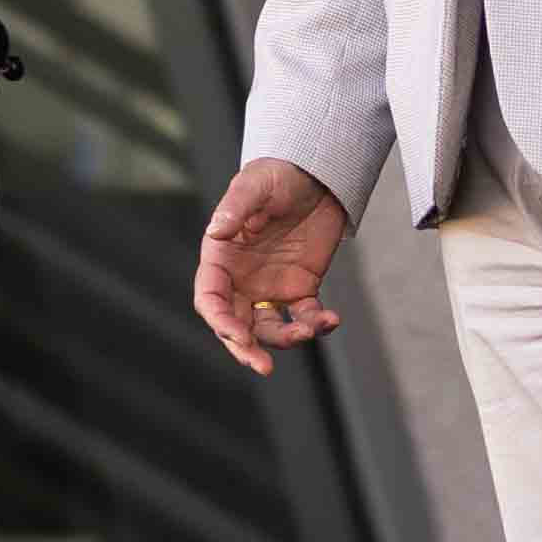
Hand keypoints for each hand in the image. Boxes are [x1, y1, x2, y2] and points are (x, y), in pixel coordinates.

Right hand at [192, 157, 352, 376]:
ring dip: (285, 339)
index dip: (221, 322)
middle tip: (263, 367)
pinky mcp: (301, 288)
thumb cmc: (277, 176)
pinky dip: (316, 325)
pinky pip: (304, 316)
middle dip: (246, 348)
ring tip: (309, 331)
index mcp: (221, 259)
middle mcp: (241, 280)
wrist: (316, 174)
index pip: (211, 299)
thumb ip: (236, 208)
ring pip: (270, 329)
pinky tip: (331, 320)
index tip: (238, 336)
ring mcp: (270, 287)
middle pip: (236, 325)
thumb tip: (216, 231)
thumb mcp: (255, 185)